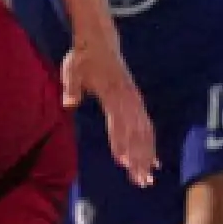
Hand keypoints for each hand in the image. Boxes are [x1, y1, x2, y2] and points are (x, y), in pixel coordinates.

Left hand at [62, 39, 158, 186]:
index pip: (118, 123)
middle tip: (140, 182)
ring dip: (147, 157)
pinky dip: (150, 146)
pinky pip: (147, 127)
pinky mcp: (136, 102)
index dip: (120, 143)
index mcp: (113, 93)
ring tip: (147, 179)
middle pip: (136, 134)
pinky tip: (154, 163)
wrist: (100, 41)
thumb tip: (68, 103)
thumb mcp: (72, 69)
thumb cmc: (83, 58)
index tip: (122, 163)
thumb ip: (72, 87)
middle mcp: (128, 99)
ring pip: (144, 134)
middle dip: (138, 159)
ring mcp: (135, 101)